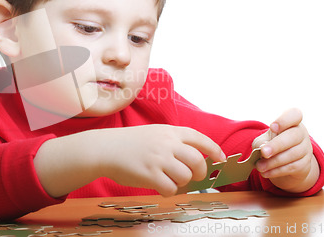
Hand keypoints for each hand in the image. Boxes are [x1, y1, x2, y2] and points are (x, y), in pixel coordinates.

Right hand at [97, 125, 225, 196]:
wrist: (104, 148)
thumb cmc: (128, 143)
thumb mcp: (153, 132)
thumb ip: (172, 140)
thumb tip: (193, 158)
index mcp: (169, 131)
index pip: (199, 138)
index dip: (213, 149)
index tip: (220, 158)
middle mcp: (166, 143)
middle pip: (197, 161)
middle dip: (199, 172)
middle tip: (192, 177)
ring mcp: (159, 159)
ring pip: (185, 176)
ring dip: (181, 182)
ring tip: (169, 180)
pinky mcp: (150, 175)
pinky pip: (171, 189)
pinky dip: (169, 191)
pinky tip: (160, 186)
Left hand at [252, 108, 319, 192]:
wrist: (284, 162)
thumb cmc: (271, 144)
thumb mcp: (263, 140)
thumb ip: (261, 143)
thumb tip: (263, 150)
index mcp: (291, 121)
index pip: (295, 114)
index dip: (284, 120)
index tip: (272, 127)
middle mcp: (301, 133)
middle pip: (294, 136)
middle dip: (277, 145)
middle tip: (263, 152)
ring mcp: (306, 148)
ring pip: (293, 154)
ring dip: (274, 162)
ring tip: (260, 166)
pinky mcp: (305, 164)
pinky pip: (292, 167)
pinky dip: (277, 171)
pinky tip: (266, 172)